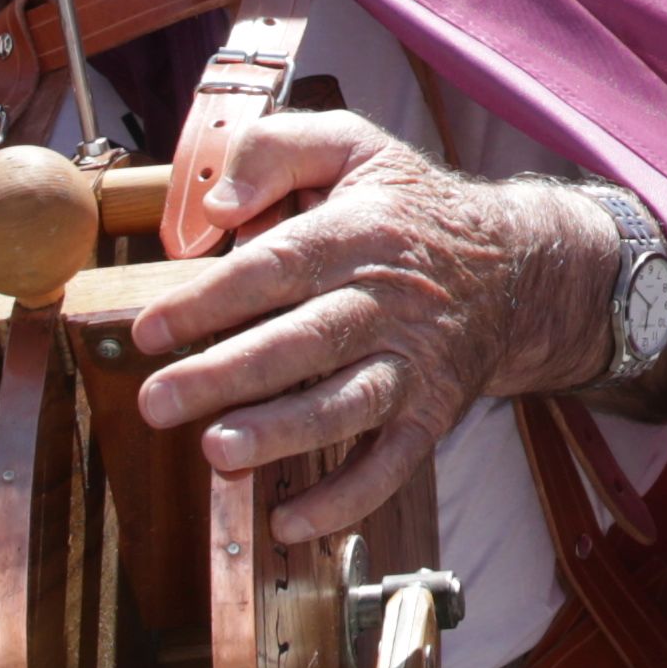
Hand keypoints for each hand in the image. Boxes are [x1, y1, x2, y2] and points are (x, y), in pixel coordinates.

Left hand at [128, 110, 614, 546]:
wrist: (516, 267)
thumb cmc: (408, 207)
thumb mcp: (353, 144)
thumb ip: (276, 149)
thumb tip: (218, 207)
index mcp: (361, 230)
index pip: (279, 264)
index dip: (212, 299)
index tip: (150, 330)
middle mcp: (389, 301)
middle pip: (306, 341)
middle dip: (228, 375)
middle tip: (159, 402)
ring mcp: (414, 362)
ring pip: (348, 404)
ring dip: (283, 434)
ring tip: (218, 453)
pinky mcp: (433, 412)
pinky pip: (393, 464)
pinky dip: (346, 499)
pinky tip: (289, 522)